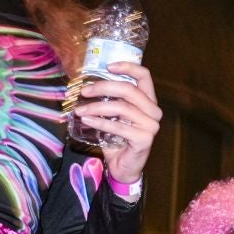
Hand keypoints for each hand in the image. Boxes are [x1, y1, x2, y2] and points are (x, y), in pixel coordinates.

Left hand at [70, 62, 162, 183]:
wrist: (123, 167)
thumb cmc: (117, 139)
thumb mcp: (114, 115)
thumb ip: (110, 100)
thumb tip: (87, 85)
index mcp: (149, 101)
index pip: (144, 76)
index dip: (127, 67)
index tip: (108, 66)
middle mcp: (154, 111)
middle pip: (129, 89)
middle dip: (103, 87)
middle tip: (84, 91)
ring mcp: (151, 126)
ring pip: (121, 107)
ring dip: (96, 107)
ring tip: (80, 110)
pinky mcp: (144, 139)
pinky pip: (118, 126)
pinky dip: (100, 123)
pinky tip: (87, 120)